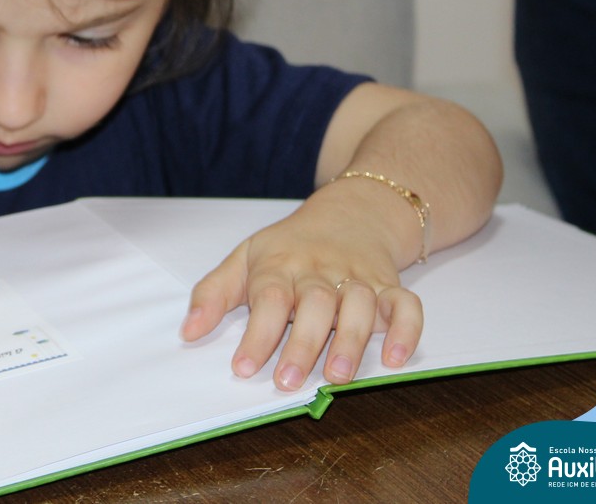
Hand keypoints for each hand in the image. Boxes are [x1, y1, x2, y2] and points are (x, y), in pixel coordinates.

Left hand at [180, 195, 421, 389]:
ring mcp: (359, 278)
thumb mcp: (245, 258)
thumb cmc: (290, 246)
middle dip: (302, 345)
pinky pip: (407, 305)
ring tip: (338, 377)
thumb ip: (214, 293)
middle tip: (287, 382)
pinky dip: (407, 331)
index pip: (269, 298)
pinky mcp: (391, 286)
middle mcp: (321, 272)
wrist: (350, 213)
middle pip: (315, 305)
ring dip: (352, 341)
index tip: (243, 368)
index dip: (256, 335)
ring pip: (361, 306)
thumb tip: (187, 332)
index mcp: (281, 265)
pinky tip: (396, 359)